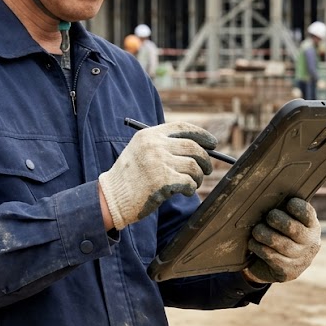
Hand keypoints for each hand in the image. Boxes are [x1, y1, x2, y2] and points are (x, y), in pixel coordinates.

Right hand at [98, 121, 216, 229]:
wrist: (112, 198)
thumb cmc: (130, 178)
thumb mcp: (141, 152)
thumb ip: (164, 146)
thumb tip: (200, 149)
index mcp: (149, 135)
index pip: (182, 128)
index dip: (201, 134)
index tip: (212, 143)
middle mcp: (154, 145)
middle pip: (192, 147)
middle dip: (205, 159)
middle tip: (206, 169)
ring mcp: (158, 162)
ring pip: (194, 166)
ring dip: (197, 177)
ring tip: (191, 184)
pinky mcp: (163, 181)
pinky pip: (189, 182)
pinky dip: (191, 188)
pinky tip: (184, 192)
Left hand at [244, 197, 320, 283]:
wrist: (276, 266)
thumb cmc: (279, 234)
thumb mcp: (286, 221)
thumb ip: (282, 209)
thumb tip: (264, 191)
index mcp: (312, 226)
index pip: (307, 213)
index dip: (296, 206)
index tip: (287, 203)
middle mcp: (310, 243)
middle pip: (292, 228)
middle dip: (276, 219)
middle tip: (268, 217)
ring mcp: (301, 259)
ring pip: (280, 244)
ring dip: (263, 234)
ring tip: (257, 230)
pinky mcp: (288, 271)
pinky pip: (270, 256)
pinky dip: (259, 247)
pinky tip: (253, 243)